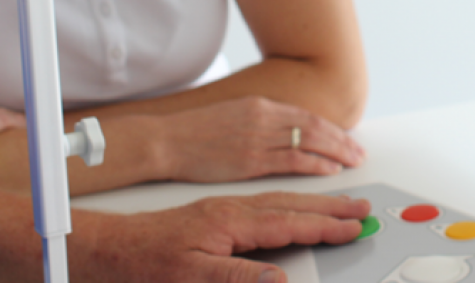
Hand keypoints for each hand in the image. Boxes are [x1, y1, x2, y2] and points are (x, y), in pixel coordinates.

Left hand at [82, 192, 369, 282]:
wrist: (112, 248)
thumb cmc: (146, 262)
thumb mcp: (191, 279)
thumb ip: (237, 278)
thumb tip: (281, 281)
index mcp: (229, 221)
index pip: (288, 222)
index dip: (324, 225)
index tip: (353, 227)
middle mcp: (231, 209)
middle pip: (291, 205)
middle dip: (330, 207)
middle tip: (362, 209)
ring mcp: (225, 209)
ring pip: (280, 201)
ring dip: (314, 202)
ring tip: (342, 205)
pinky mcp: (217, 214)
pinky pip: (266, 202)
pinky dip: (291, 202)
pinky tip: (296, 208)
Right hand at [149, 96, 366, 182]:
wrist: (167, 139)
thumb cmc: (196, 131)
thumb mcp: (233, 114)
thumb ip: (260, 120)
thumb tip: (284, 129)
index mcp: (259, 105)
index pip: (306, 115)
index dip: (331, 127)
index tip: (346, 137)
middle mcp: (263, 117)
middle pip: (314, 127)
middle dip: (340, 140)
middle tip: (358, 152)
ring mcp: (258, 138)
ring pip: (308, 142)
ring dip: (335, 152)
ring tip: (352, 161)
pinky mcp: (250, 160)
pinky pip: (292, 161)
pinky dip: (315, 164)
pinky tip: (329, 170)